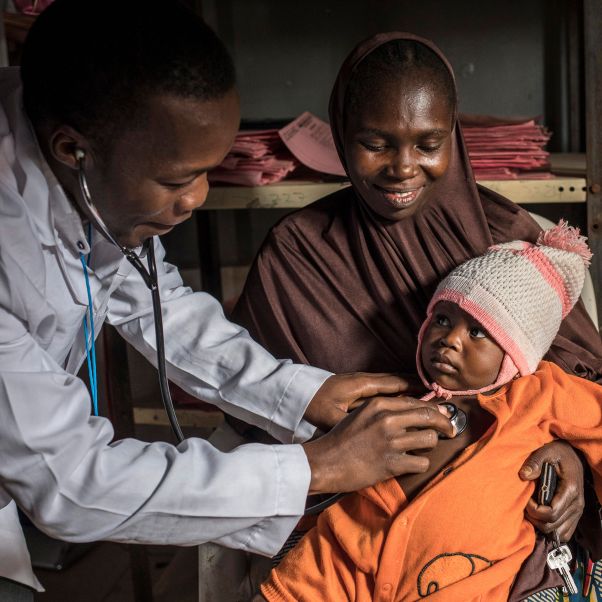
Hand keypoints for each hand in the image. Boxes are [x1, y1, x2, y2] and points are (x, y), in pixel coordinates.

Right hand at [302, 396, 452, 493]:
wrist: (325, 462)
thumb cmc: (342, 439)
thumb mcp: (361, 415)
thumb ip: (384, 410)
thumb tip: (413, 411)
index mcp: (379, 404)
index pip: (417, 403)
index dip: (434, 409)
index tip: (443, 414)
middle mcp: (387, 420)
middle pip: (430, 417)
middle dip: (444, 423)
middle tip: (450, 430)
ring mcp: (390, 442)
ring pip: (429, 439)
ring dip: (429, 445)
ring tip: (421, 448)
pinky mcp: (392, 463)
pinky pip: (421, 463)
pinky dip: (419, 464)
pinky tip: (411, 463)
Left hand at [304, 372, 424, 430]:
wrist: (295, 392)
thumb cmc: (312, 405)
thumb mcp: (331, 417)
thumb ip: (353, 423)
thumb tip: (374, 432)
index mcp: (362, 386)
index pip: (396, 384)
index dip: (417, 388)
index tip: (434, 394)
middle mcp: (365, 380)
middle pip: (398, 381)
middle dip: (418, 389)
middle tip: (438, 398)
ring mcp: (361, 383)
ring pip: (391, 384)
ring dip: (409, 391)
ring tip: (427, 401)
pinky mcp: (356, 388)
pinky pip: (383, 388)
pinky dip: (397, 393)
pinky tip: (404, 404)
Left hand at [519, 440, 584, 541]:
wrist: (572, 455)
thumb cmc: (558, 453)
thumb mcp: (546, 451)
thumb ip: (534, 462)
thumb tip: (524, 475)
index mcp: (570, 490)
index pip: (551, 513)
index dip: (534, 510)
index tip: (526, 499)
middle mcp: (577, 504)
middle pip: (552, 525)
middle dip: (534, 517)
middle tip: (526, 503)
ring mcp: (577, 511)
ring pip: (558, 532)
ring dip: (541, 524)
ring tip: (533, 509)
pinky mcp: (575, 515)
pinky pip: (564, 533)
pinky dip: (551, 528)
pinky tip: (541, 515)